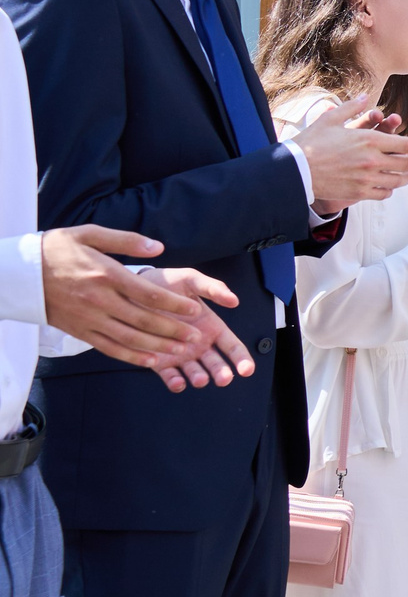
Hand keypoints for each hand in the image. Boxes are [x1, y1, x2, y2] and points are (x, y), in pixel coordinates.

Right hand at [39, 226, 232, 368]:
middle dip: (173, 330)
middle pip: (143, 320)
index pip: (148, 294)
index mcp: (106, 275)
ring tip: (181, 351)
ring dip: (158, 347)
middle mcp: (99, 300)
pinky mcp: (80, 331)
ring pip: (129, 338)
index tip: (194, 310)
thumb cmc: (57, 250)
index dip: (173, 304)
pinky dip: (131, 356)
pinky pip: (110, 348)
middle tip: (196, 337)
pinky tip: (151, 361)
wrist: (20, 273)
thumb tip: (158, 247)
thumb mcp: (90, 234)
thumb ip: (127, 241)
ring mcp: (89, 319)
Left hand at [134, 267, 256, 391]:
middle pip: (216, 364)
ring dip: (199, 378)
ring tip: (200, 379)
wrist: (128, 290)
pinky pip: (169, 376)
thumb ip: (212, 288)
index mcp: (212, 327)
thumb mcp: (190, 279)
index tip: (247, 370)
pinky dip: (175, 382)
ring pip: (195, 372)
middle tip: (223, 378)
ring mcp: (179, 355)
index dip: (242, 359)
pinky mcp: (159, 361)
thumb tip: (235, 301)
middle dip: (222, 373)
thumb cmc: (164, 284)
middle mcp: (199, 344)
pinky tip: (178, 382)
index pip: (233, 347)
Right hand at [295, 95, 407, 210]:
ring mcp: (367, 179)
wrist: (295, 170)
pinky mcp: (359, 193)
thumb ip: (352, 108)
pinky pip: (384, 193)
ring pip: (399, 180)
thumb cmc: (311, 142)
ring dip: (407, 177)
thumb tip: (365, 98)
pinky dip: (390, 189)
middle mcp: (373, 160)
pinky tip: (389, 185)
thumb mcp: (331, 119)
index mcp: (370, 140)